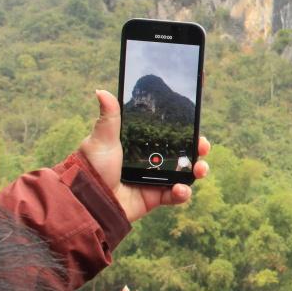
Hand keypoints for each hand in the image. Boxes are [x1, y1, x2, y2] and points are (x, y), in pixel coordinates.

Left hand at [80, 90, 209, 220]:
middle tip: (203, 145)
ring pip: (185, 173)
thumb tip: (101, 90)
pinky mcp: (155, 197)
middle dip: (198, 148)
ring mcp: (155, 179)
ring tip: (199, 169)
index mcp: (141, 144)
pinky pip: (176, 195)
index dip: (185, 129)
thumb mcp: (102, 139)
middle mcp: (151, 161)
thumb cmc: (92, 167)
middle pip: (182, 152)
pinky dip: (182, 193)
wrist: (88, 200)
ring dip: (197, 170)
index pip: (168, 133)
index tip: (196, 121)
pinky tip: (180, 189)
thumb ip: (109, 117)